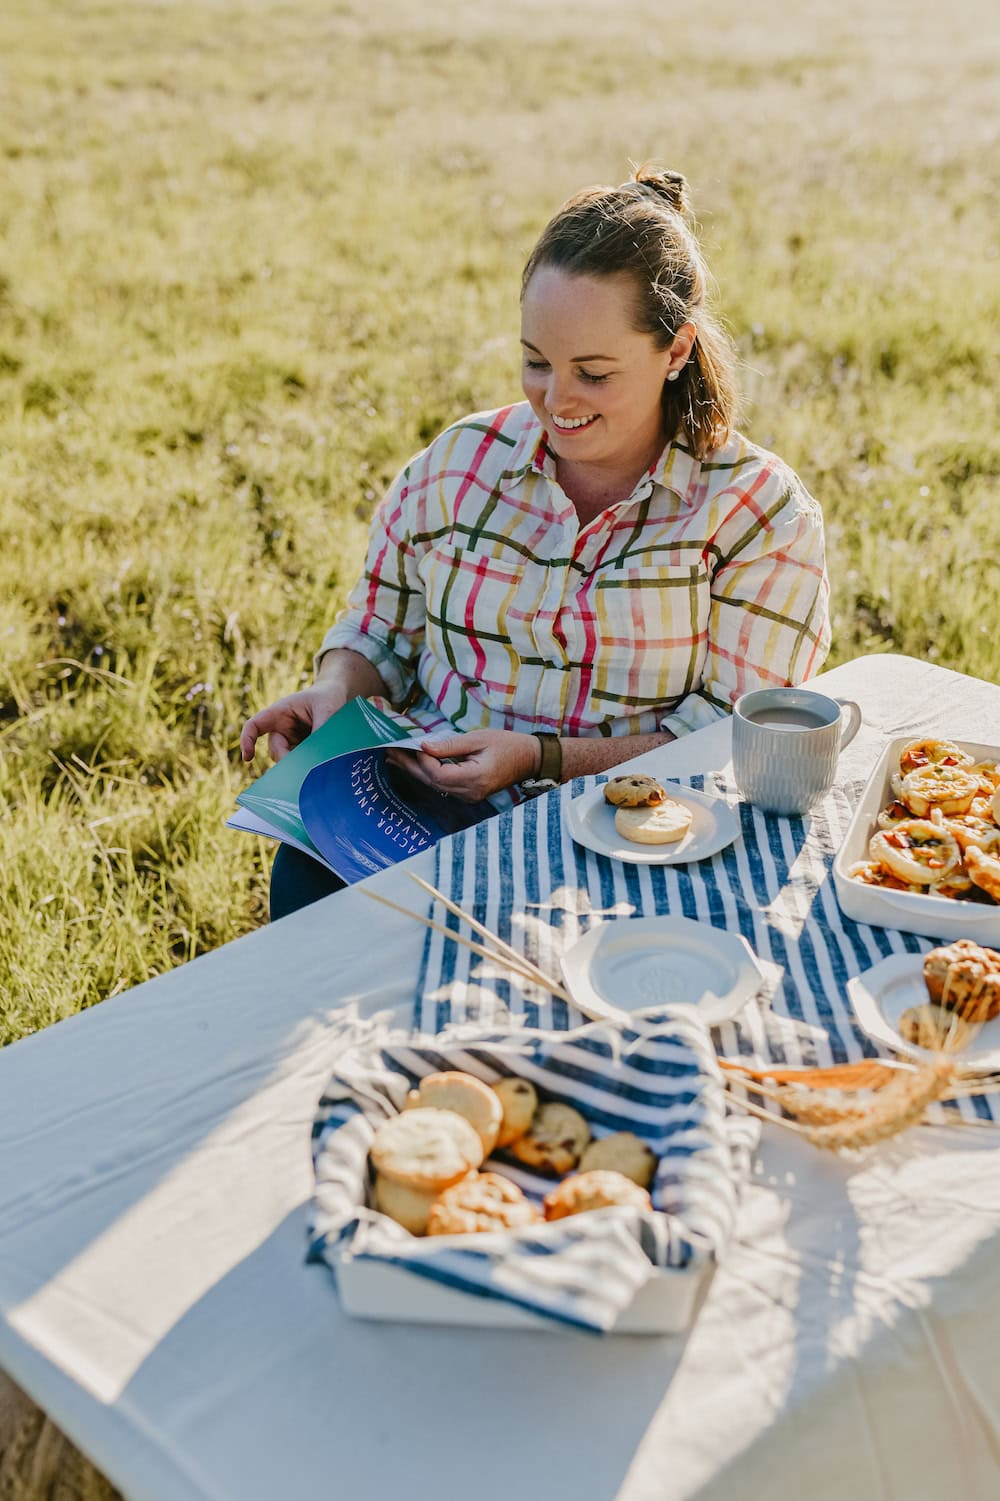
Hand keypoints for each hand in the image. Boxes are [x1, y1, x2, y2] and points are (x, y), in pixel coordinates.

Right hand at [240, 683, 348, 762]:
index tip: (247, 757)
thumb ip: (321, 729)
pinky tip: (325, 761)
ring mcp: (290, 743)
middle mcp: (281, 730)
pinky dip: (311, 766)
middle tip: (306, 767)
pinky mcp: (301, 753)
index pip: (254, 725)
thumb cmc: (327, 698)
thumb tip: (317, 755)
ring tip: (324, 757)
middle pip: (276, 751)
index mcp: (279, 713)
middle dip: (289, 760)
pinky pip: (302, 764)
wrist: (336, 699)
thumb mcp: (327, 709)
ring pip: (289, 761)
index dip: (247, 740)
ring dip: (303, 763)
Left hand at [386, 730, 539, 802]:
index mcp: (475, 778)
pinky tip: (414, 766)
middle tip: (389, 752)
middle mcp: (470, 793)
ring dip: (415, 771)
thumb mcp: (479, 739)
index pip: (438, 774)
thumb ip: (450, 745)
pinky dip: (427, 774)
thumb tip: (424, 747)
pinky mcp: (468, 794)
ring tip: (394, 758)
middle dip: (409, 766)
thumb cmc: (507, 745)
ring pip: (434, 786)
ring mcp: (469, 797)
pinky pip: (442, 786)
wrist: (528, 760)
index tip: (414, 744)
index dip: (423, 760)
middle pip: (431, 782)